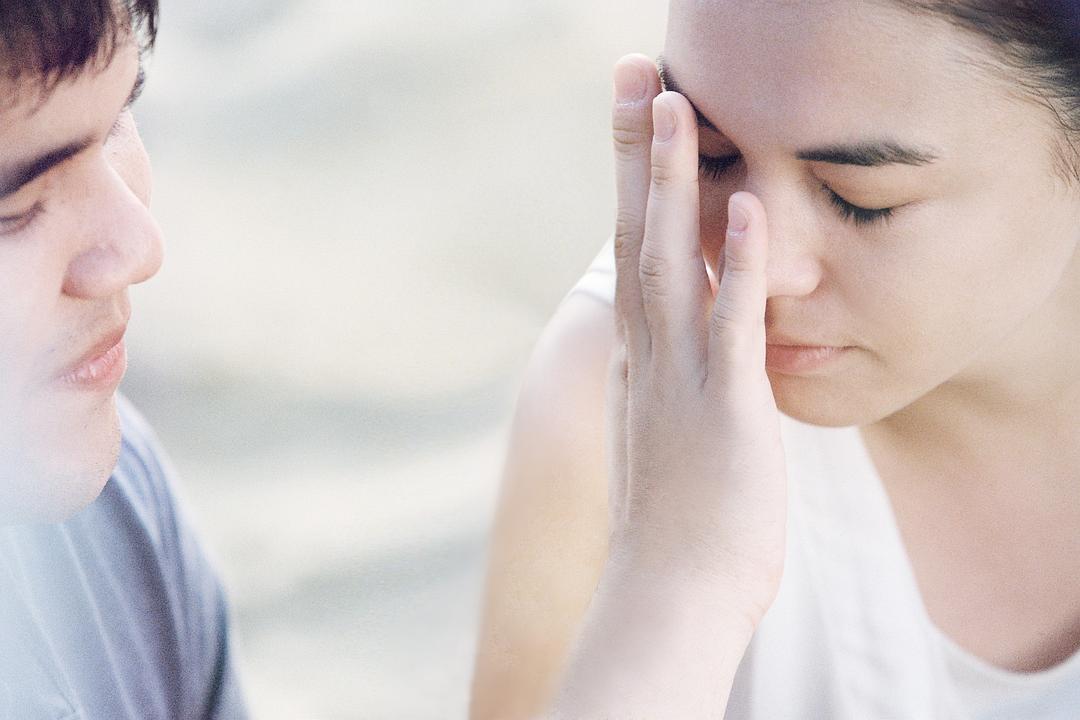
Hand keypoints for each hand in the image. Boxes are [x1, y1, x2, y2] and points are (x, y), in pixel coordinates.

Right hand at [604, 53, 787, 629]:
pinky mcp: (725, 408)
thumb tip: (681, 350)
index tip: (637, 122)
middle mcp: (648, 353)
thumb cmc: (676, 522)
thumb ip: (668, 382)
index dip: (634, 181)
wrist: (670, 593)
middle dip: (636, 151)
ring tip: (678, 106)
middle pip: (636, 233)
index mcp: (638, 357)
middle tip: (637, 75)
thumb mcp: (663, 434)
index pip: (633, 250)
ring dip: (674, 182)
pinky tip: (750, 205)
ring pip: (671, 260)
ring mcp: (681, 376)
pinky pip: (732, 324)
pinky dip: (741, 263)